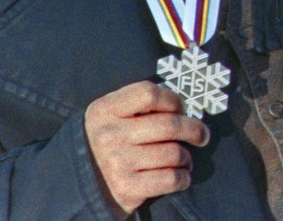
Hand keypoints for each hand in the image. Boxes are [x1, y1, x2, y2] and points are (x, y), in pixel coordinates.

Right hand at [85, 81, 209, 217]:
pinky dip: (183, 177)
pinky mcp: (126, 188)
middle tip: (202, 135)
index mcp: (104, 110)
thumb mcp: (110, 115)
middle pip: (169, 124)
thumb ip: (138, 105)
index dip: (173, 99)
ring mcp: (117, 162)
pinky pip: (171, 178)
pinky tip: (181, 175)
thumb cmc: (107, 142)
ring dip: (187, 157)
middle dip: (194, 129)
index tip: (181, 108)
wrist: (80, 182)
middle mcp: (109, 135)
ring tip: (185, 159)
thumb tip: (182, 107)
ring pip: (174, 153)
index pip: (149, 93)